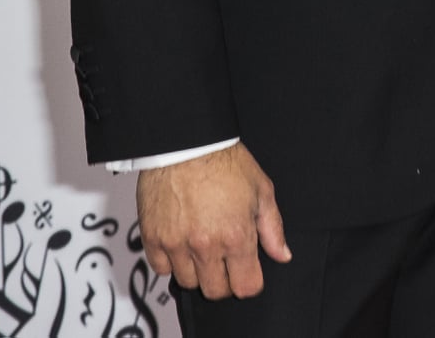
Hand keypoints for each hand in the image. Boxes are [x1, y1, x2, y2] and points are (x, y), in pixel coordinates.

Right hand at [137, 143, 290, 299]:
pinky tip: (181, 243)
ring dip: (198, 271)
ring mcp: (176, 245)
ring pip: (188, 282)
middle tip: (226, 260)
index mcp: (237, 236)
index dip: (250, 282)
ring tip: (203, 247)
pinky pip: (161, 269)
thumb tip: (282, 255)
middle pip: (215, 291)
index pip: (246, 287)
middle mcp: (206, 246)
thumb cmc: (225, 162)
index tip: (248, 272)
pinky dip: (171, 262)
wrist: (187, 144)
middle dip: (225, 280)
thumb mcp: (262, 190)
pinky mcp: (152, 239)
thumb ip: (273, 228)